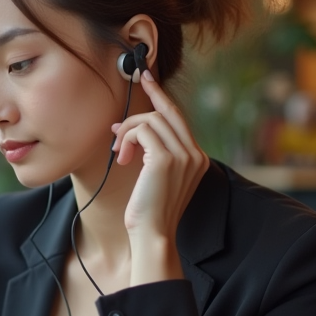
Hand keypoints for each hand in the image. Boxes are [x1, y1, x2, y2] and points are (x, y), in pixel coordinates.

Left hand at [110, 70, 208, 282]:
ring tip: (118, 153)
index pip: (179, 118)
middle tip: (130, 91)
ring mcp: (183, 155)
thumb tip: (126, 128)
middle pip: (168, 112)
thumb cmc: (149, 211)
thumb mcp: (154, 177)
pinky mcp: (165, 159)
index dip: (161, 97)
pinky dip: (126, 139)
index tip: (148, 80)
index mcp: (197, 158)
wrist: (153, 235)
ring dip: (128, 132)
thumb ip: (151, 152)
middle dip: (147, 98)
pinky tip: (121, 157)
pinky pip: (142, 131)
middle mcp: (195, 153)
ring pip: (151, 120)